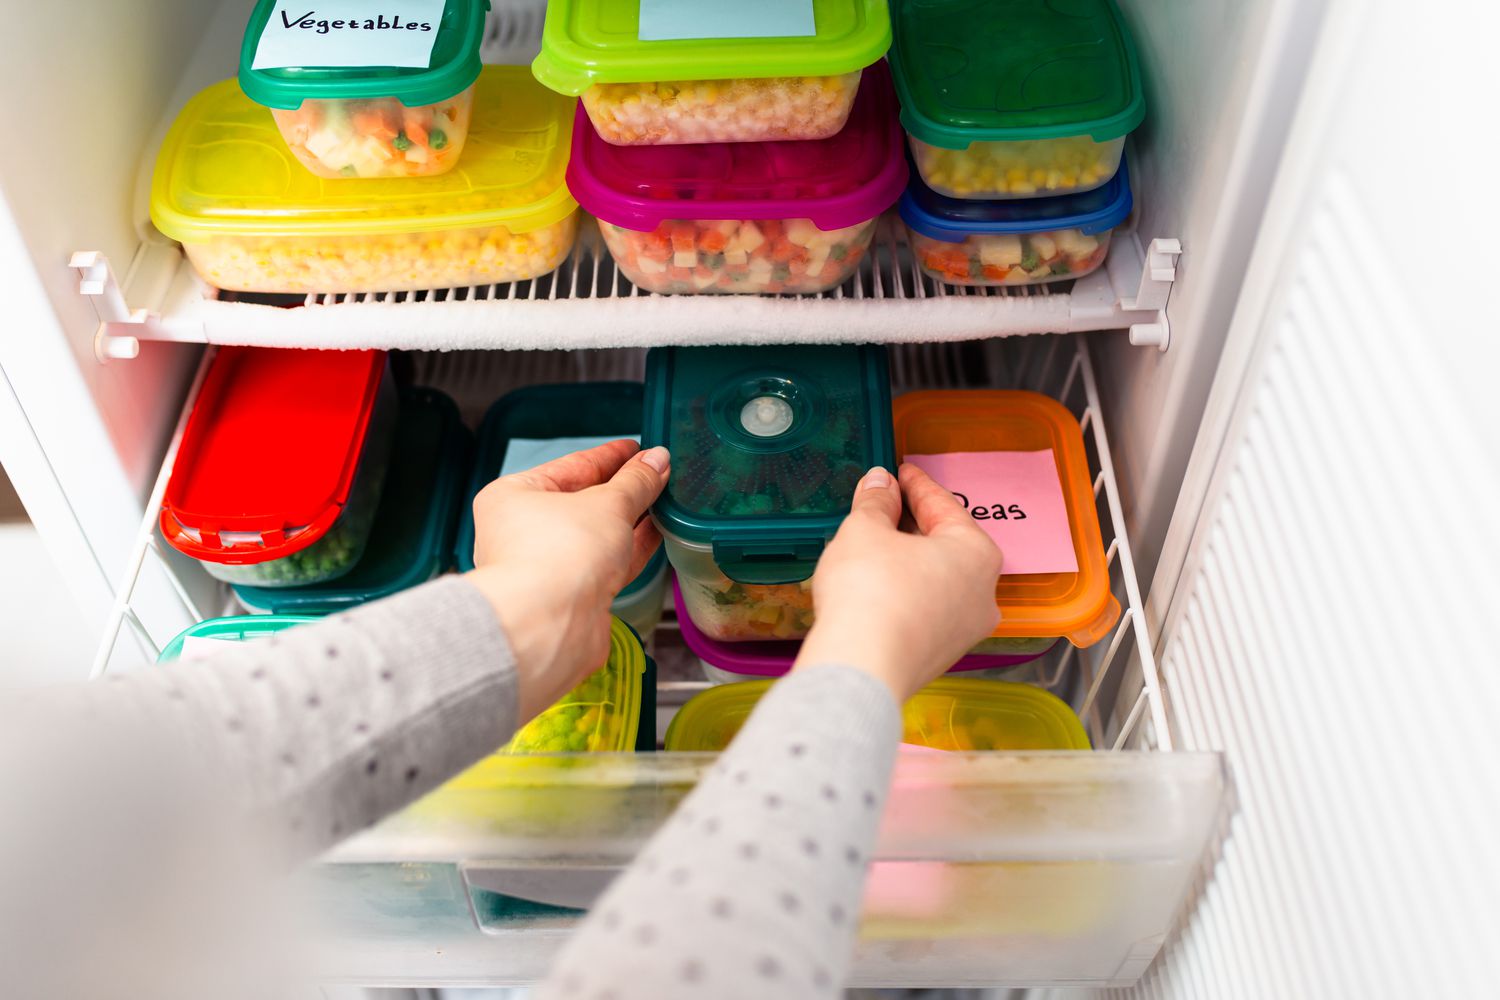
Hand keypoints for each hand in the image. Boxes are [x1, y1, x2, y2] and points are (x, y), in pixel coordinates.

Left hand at [465, 440, 670, 721]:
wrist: (549, 628)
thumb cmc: (557, 557)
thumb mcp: (607, 504)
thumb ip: (636, 482)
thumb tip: (657, 460)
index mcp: (513, 497)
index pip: (571, 466)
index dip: (609, 456)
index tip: (637, 448)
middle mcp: (524, 532)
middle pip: (582, 501)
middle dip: (622, 488)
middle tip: (657, 472)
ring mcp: (548, 567)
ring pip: (597, 535)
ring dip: (631, 519)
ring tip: (664, 499)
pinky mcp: (572, 597)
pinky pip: (606, 564)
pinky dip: (631, 548)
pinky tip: (658, 531)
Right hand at [793, 463, 1002, 702]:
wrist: (861, 669)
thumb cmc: (870, 592)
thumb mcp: (865, 530)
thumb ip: (876, 502)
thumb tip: (879, 484)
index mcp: (977, 553)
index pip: (944, 506)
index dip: (917, 485)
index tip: (900, 472)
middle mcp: (982, 593)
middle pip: (945, 545)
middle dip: (912, 524)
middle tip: (883, 505)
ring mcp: (964, 630)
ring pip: (936, 580)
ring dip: (908, 560)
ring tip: (874, 545)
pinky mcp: (939, 656)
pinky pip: (925, 610)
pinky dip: (904, 592)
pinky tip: (876, 585)